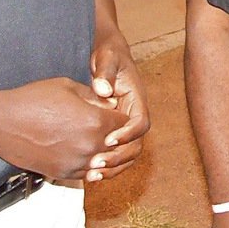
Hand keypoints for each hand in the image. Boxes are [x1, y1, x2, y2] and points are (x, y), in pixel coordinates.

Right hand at [0, 77, 127, 180]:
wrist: (2, 123)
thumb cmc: (33, 100)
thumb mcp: (69, 87)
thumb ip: (96, 97)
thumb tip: (113, 103)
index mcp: (95, 122)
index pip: (125, 123)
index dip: (121, 116)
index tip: (114, 112)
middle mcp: (90, 146)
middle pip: (118, 145)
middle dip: (116, 135)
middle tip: (109, 126)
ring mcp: (77, 163)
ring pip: (105, 162)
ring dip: (104, 152)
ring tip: (96, 140)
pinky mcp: (64, 174)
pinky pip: (88, 173)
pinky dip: (90, 163)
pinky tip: (83, 152)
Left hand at [88, 30, 149, 181]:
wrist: (106, 54)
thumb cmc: (109, 53)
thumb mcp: (107, 57)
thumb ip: (105, 72)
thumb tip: (103, 90)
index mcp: (137, 99)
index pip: (141, 123)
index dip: (128, 134)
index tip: (108, 139)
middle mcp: (134, 115)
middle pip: (136, 144)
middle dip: (118, 157)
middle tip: (97, 163)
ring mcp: (124, 125)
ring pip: (127, 153)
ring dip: (113, 167)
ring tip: (92, 174)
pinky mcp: (113, 131)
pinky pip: (114, 153)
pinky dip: (105, 165)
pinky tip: (87, 172)